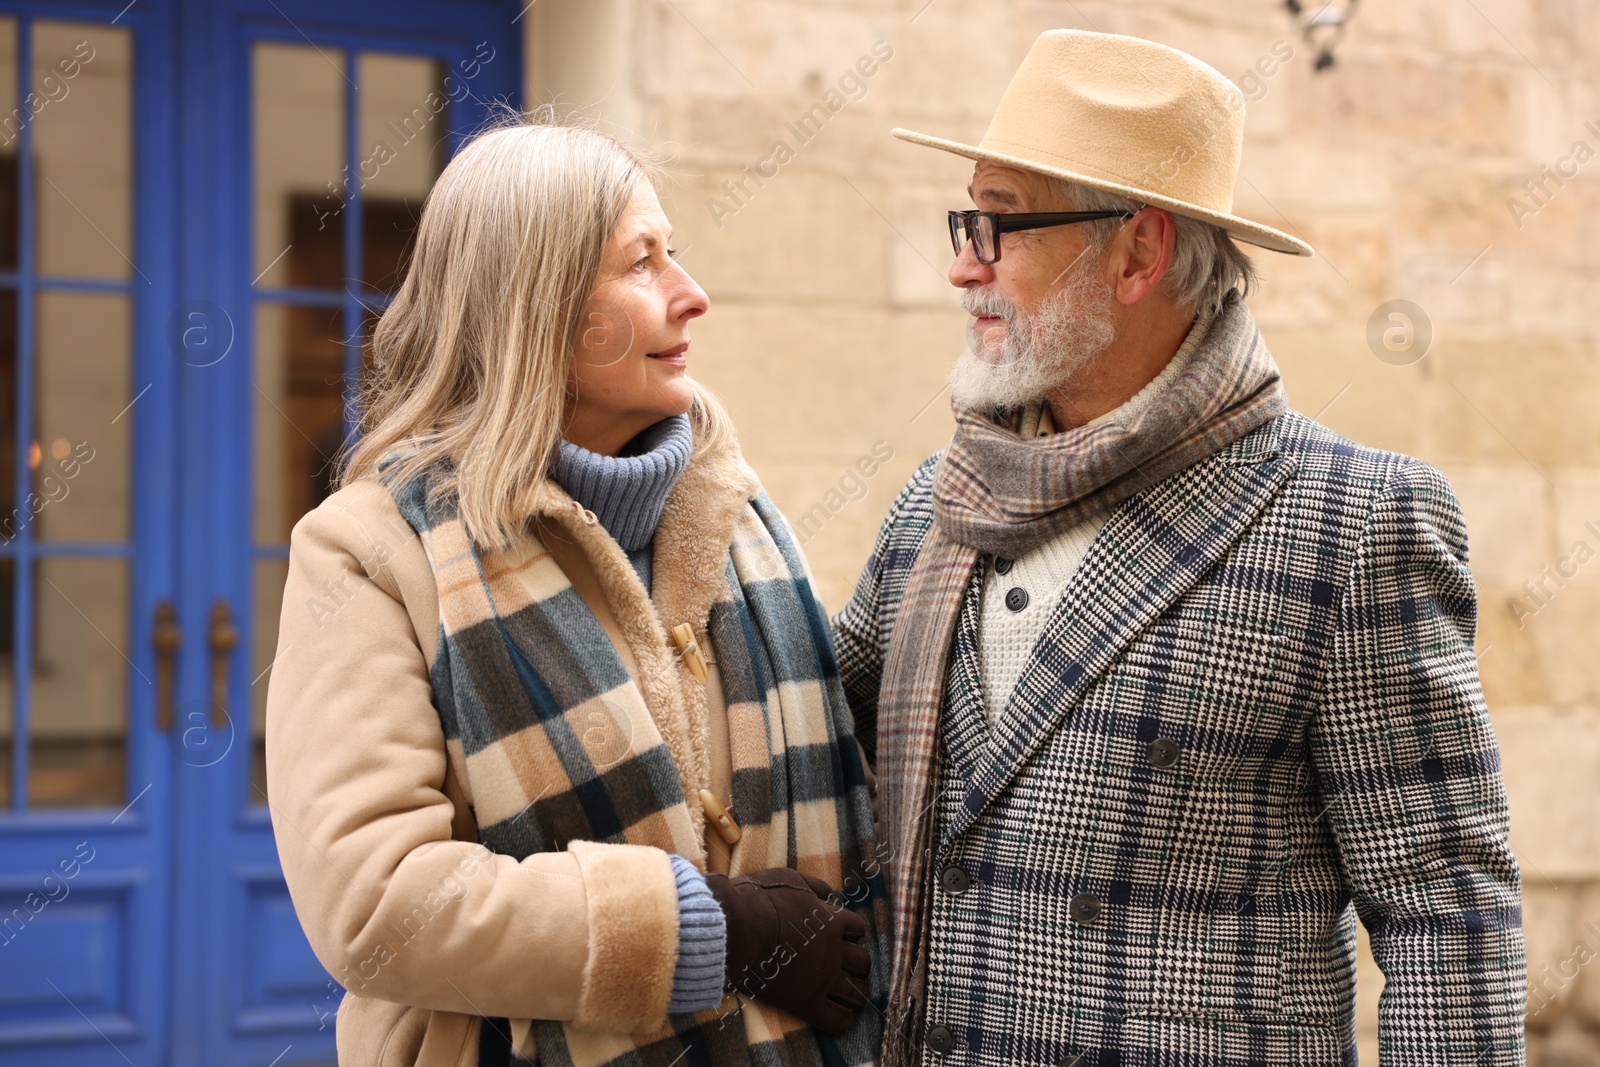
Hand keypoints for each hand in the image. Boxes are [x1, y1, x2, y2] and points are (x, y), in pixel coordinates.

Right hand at [704, 866, 869, 1034]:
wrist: (736, 931)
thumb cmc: (757, 900)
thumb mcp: (788, 879)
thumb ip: (813, 886)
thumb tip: (829, 892)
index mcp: (831, 921)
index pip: (857, 928)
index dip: (852, 932)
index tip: (843, 935)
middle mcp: (834, 951)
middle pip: (862, 961)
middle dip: (859, 964)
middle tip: (850, 967)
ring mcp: (823, 978)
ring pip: (856, 992)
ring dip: (856, 993)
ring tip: (851, 994)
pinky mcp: (807, 1003)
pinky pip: (837, 1020)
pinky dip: (842, 1020)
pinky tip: (840, 1018)